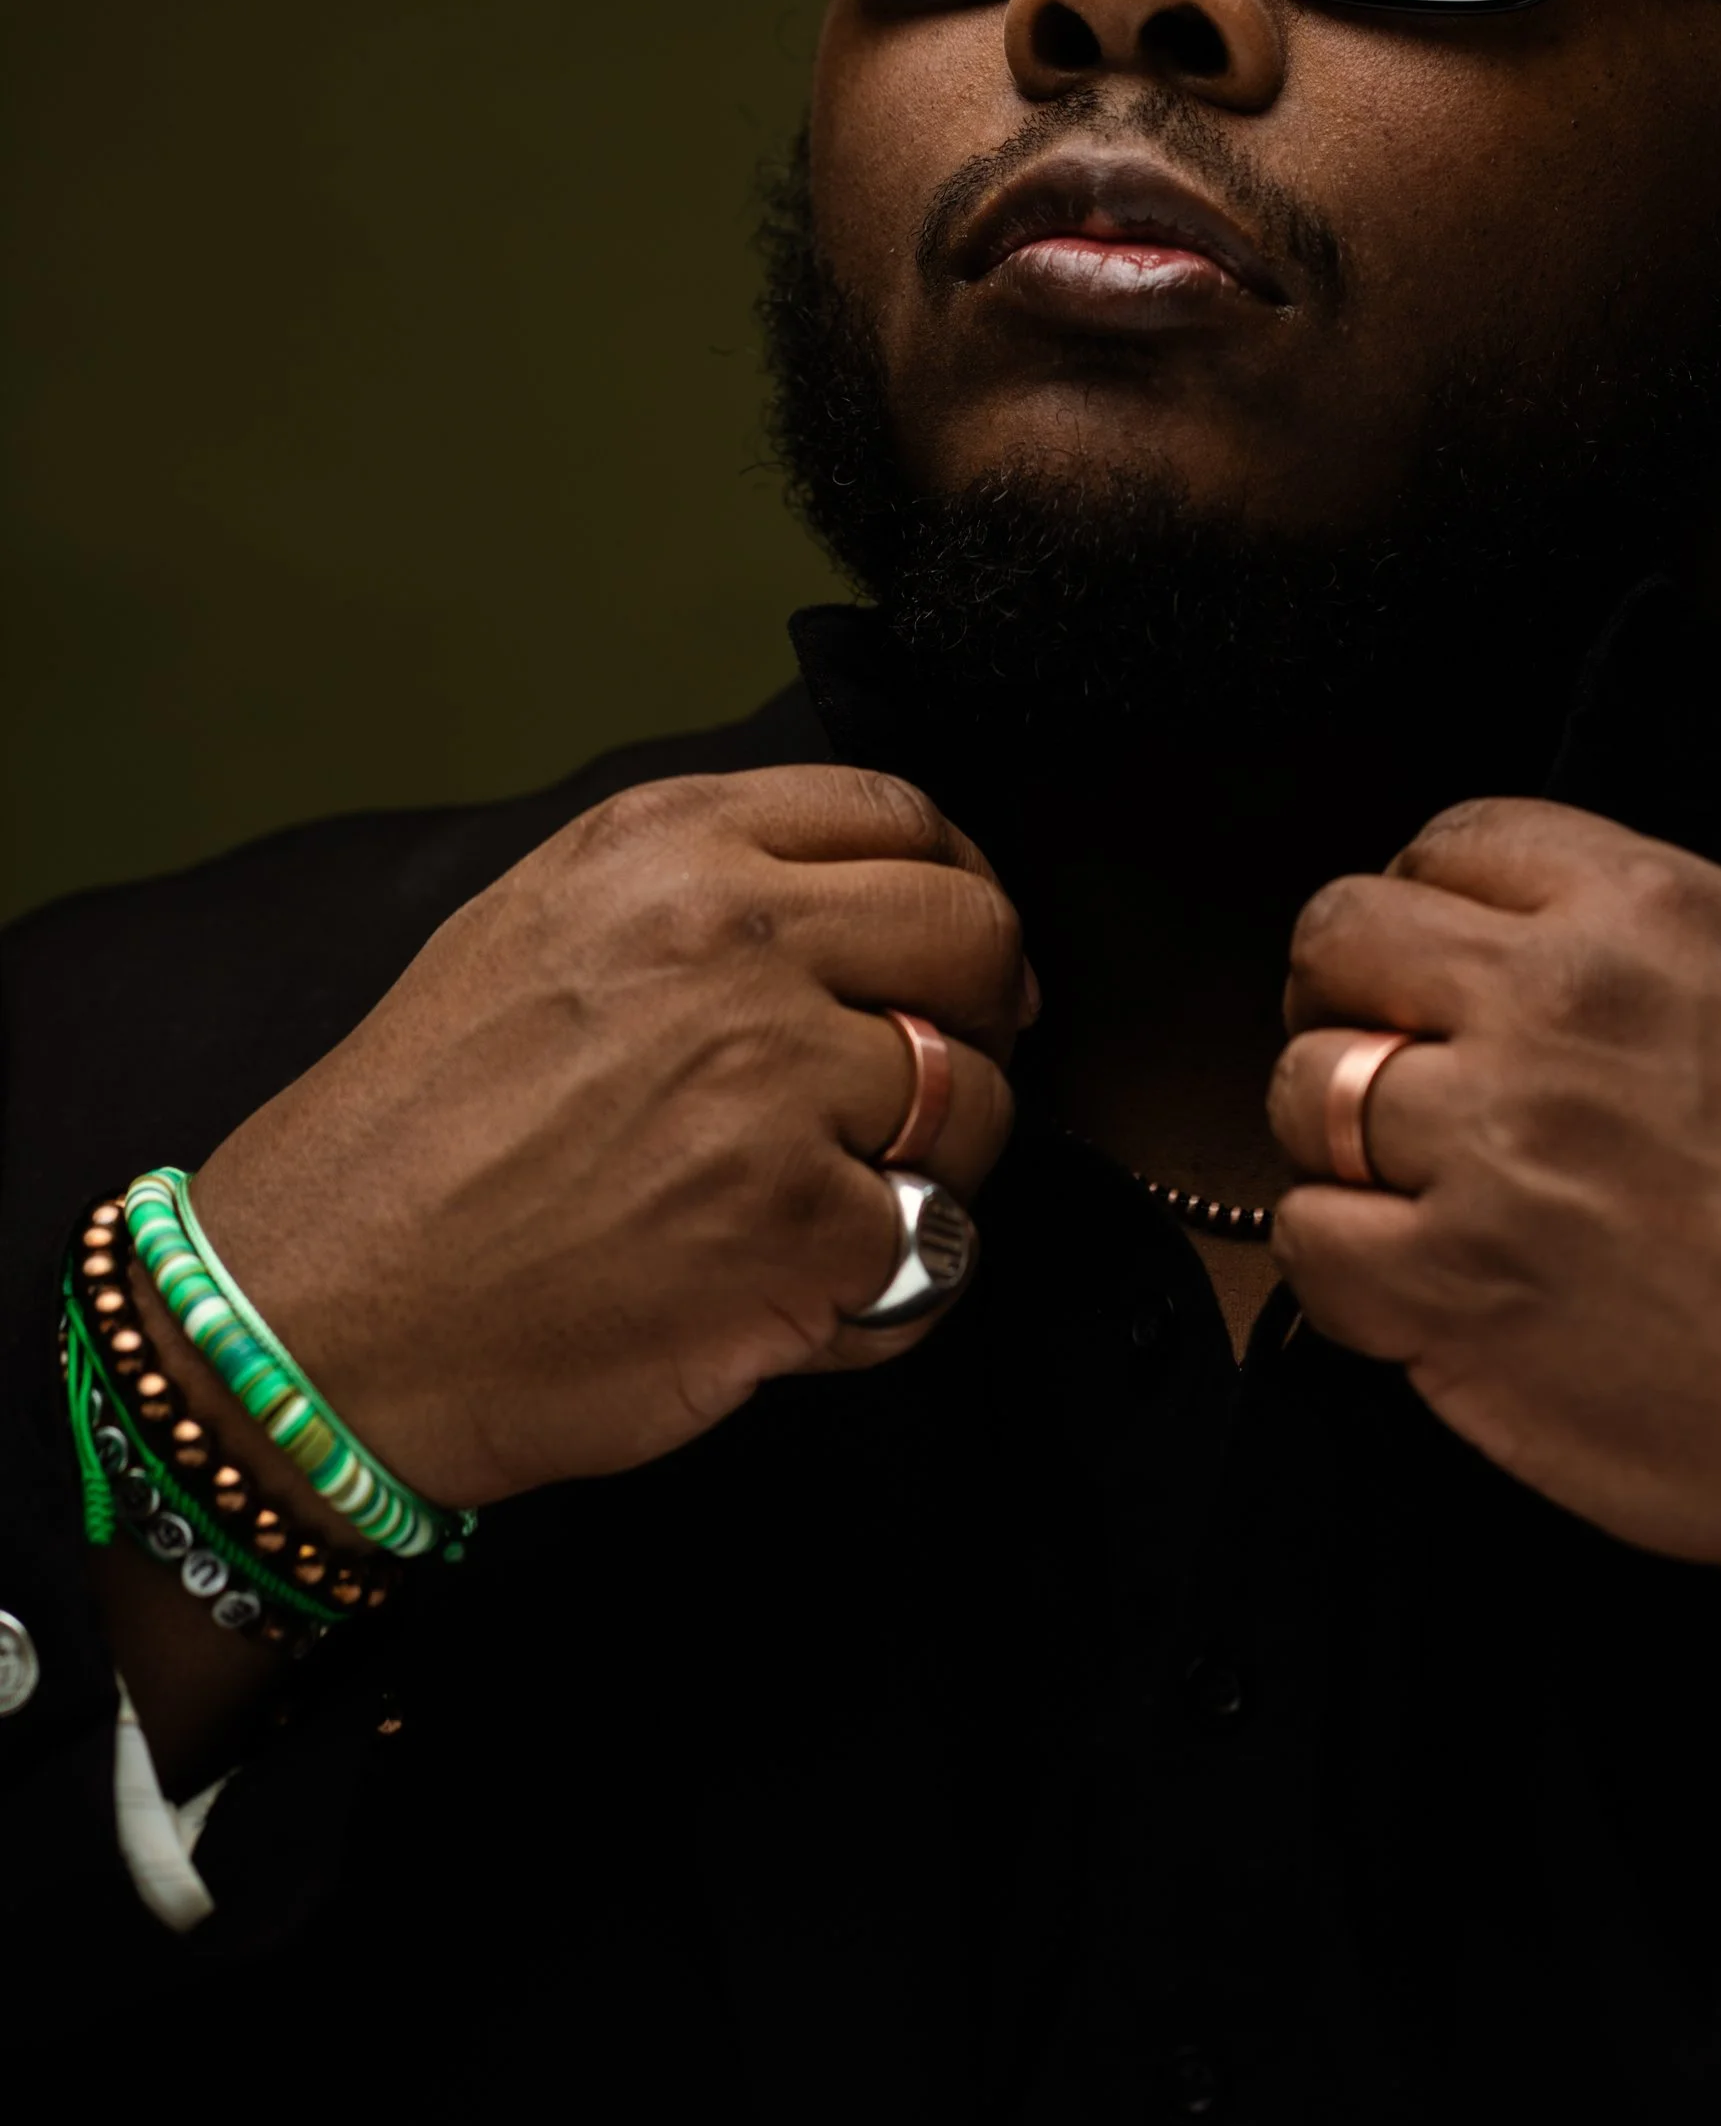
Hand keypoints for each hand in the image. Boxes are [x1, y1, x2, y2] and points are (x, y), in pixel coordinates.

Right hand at [183, 766, 1027, 1511]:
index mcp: (672, 848)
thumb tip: (876, 897)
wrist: (327, 1313)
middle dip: (988, 1010)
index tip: (954, 951)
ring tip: (837, 1203)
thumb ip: (703, 883)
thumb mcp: (539, 923)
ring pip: (981, 1104)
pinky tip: (792, 1297)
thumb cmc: (421, 1134)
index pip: (900, 812)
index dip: (956, 883)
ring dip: (940, 1167)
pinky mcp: (806, 1230)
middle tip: (941, 1078)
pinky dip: (886, 1293)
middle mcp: (735, 942)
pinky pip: (938, 1252)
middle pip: (977, 935)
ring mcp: (779, 1086)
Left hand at [1267, 798, 1720, 1644]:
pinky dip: (1339, 1262)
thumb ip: (1648, 936)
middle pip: (1341, 937)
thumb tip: (1528, 935)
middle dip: (1344, 991)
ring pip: (1305, 1090)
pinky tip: (1408, 1277)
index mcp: (1648, 914)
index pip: (1450, 841)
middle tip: (1382, 1054)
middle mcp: (1553, 1006)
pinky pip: (1309, 1241)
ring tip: (1409, 1183)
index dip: (1425, 905)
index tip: (1427, 958)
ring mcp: (1494, 1148)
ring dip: (1339, 1136)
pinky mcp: (1456, 1290)